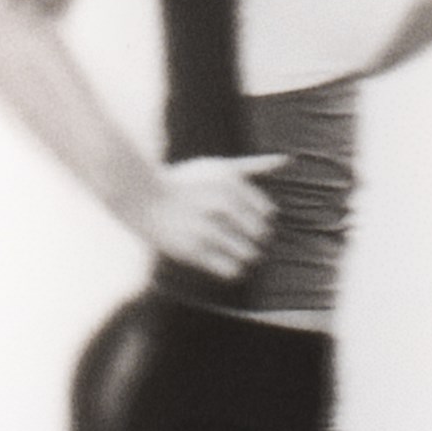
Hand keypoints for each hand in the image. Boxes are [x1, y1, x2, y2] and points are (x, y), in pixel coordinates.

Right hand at [139, 154, 285, 280]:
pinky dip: (232, 269)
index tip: (243, 218)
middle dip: (254, 239)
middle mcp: (221, 203)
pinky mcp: (194, 251)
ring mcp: (207, 227)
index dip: (259, 219)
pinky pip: (231, 271)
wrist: (143, 198)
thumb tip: (288, 159)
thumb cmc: (186, 182)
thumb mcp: (219, 167)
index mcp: (230, 183)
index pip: (268, 213)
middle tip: (235, 235)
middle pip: (261, 235)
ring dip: (244, 255)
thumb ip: (255, 166)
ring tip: (228, 248)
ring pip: (249, 255)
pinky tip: (221, 259)